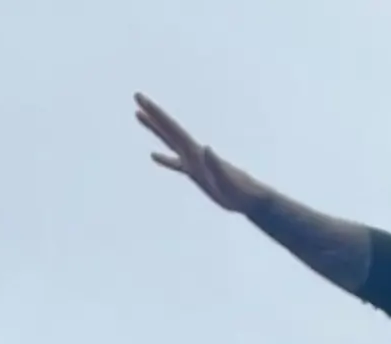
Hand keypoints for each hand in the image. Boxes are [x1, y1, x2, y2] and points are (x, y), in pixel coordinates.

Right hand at [135, 94, 268, 214]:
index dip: (157, 114)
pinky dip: (165, 159)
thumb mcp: (228, 182)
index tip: (142, 99)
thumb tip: (207, 148)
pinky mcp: (197, 175)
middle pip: (169, 130)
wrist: (252, 200)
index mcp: (198, 153)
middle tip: (137, 96)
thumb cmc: (242, 193)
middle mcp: (195, 154)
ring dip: (155, 129)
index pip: (173, 129)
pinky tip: (153, 156)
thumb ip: (217, 166)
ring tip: (139, 115)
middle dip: (153, 114)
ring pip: (170, 142)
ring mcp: (195, 163)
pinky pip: (176, 164)